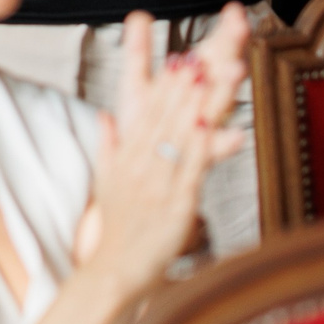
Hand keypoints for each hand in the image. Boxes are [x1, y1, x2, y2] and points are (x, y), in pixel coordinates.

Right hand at [78, 6, 249, 292]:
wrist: (113, 269)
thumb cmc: (116, 228)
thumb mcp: (105, 182)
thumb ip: (107, 146)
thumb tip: (104, 116)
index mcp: (127, 156)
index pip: (147, 112)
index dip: (166, 84)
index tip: (182, 57)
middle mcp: (141, 164)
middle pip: (166, 118)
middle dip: (186, 85)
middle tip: (203, 54)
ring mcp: (157, 183)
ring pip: (181, 137)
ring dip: (201, 105)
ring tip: (218, 78)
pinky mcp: (175, 206)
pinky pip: (190, 171)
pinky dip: (202, 147)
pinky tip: (213, 125)